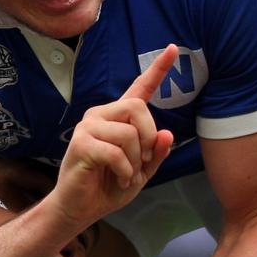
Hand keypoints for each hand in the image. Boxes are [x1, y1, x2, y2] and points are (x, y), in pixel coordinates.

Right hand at [52, 45, 177, 227]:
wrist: (81, 207)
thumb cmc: (109, 186)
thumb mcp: (142, 171)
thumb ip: (156, 153)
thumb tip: (167, 133)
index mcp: (119, 118)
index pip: (140, 88)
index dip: (158, 69)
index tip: (174, 48)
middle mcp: (102, 115)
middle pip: (138, 108)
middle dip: (148, 137)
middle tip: (142, 161)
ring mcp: (89, 127)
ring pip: (129, 133)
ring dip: (135, 161)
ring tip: (126, 173)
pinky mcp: (81, 143)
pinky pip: (116, 152)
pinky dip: (124, 170)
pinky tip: (118, 177)